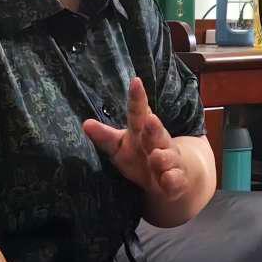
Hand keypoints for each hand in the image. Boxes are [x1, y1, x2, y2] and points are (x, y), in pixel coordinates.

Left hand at [83, 77, 187, 199]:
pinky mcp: (176, 180)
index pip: (138, 113)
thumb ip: (105, 136)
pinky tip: (168, 178)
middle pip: (156, 133)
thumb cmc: (140, 157)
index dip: (137, 98)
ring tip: (156, 156)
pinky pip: (175, 180)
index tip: (135, 81)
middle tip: (151, 120)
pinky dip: (172, 179)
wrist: (172, 178)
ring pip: (167, 156)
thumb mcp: (120, 146)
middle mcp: (158, 142)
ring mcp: (169, 160)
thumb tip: (85, 123)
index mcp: (142, 131)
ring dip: (163, 156)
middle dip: (154, 128)